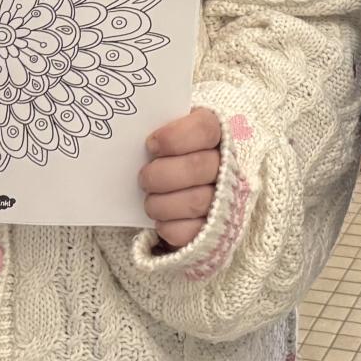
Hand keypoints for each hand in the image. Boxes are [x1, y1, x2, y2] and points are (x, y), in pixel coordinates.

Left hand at [141, 107, 220, 248]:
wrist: (184, 194)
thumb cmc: (172, 160)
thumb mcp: (171, 138)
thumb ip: (160, 133)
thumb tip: (133, 137)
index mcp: (217, 135)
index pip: (205, 129)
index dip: (175, 137)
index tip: (151, 145)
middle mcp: (227, 166)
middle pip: (198, 166)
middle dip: (161, 174)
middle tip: (144, 178)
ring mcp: (225, 201)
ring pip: (196, 201)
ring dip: (162, 203)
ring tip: (150, 200)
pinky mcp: (214, 232)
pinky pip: (191, 231)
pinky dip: (168, 227)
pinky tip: (161, 220)